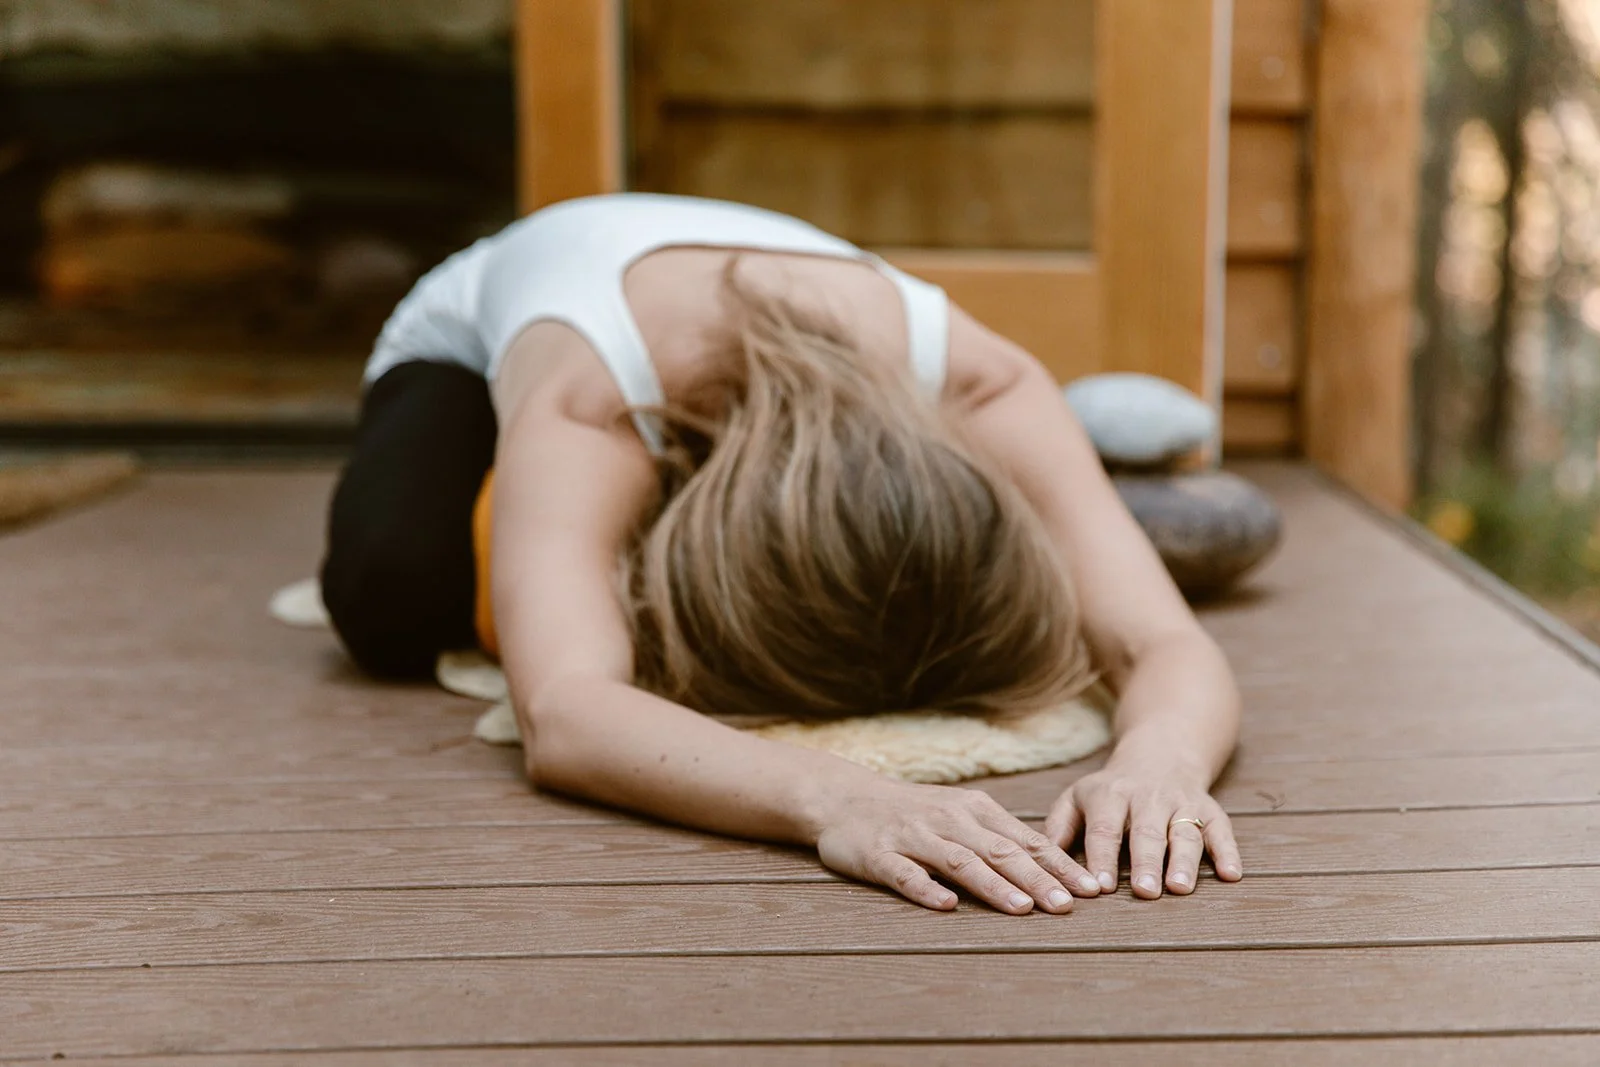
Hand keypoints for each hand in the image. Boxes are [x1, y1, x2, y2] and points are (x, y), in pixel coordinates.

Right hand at [815, 780, 1105, 912]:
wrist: (844, 796)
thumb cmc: (913, 811)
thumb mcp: (960, 814)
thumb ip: (999, 838)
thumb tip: (1054, 869)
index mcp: (974, 810)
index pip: (1025, 840)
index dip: (1058, 866)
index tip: (1091, 890)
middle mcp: (948, 820)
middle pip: (999, 851)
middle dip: (1036, 878)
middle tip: (1067, 905)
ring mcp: (912, 836)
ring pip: (959, 861)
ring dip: (992, 885)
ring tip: (1022, 908)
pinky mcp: (878, 854)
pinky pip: (905, 874)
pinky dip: (926, 889)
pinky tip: (946, 906)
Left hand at [1045, 764, 1242, 898]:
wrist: (1160, 753)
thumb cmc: (1111, 789)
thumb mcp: (1078, 796)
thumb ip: (1059, 826)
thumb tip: (1040, 859)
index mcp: (1111, 794)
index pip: (1104, 828)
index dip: (1102, 857)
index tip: (1099, 886)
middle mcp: (1148, 797)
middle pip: (1147, 832)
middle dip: (1145, 862)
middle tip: (1144, 892)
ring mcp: (1182, 802)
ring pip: (1185, 832)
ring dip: (1184, 861)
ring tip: (1180, 888)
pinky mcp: (1210, 809)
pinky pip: (1222, 830)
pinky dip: (1228, 852)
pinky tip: (1231, 875)